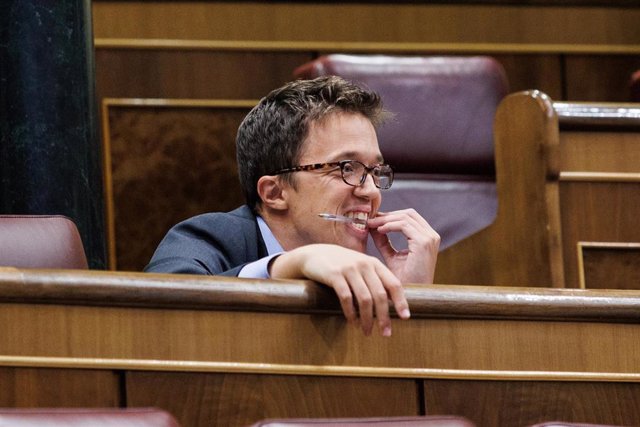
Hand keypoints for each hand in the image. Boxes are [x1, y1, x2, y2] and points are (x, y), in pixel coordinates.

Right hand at [269, 244, 409, 336]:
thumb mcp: (361, 267)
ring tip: (366, 332)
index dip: (401, 302)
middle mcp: (364, 264)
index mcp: (374, 263)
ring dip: (367, 319)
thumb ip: (375, 280)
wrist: (314, 255)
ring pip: (365, 299)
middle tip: (385, 333)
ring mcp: (349, 269)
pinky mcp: (334, 274)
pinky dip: (351, 313)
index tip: (405, 318)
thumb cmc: (341, 264)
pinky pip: (346, 298)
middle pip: (380, 295)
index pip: (393, 284)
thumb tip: (392, 304)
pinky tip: (352, 322)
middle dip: (384, 317)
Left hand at [368, 209, 439, 284]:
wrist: (410, 296)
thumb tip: (372, 226)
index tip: (373, 219)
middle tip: (370, 219)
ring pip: (405, 217)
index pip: (409, 217)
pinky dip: (389, 225)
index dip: (390, 215)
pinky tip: (379, 230)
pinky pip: (404, 225)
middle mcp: (431, 236)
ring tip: (371, 224)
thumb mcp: (391, 256)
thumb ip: (383, 240)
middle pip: (408, 213)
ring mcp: (429, 238)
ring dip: (386, 219)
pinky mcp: (423, 243)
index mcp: (427, 238)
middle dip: (387, 215)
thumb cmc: (403, 281)